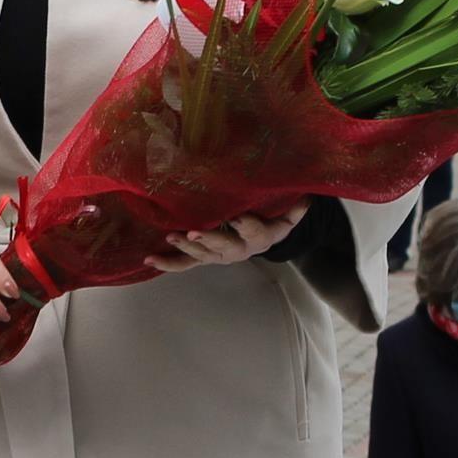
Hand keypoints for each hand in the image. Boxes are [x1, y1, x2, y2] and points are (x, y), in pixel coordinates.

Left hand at [147, 202, 305, 272]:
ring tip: (170, 237)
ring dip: (184, 248)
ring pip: (201, 255)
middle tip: (193, 234)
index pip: (254, 231)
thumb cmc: (272, 220)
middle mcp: (236, 250)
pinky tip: (149, 260)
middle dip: (208, 240)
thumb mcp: (287, 215)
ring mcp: (217, 256)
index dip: (246, 225)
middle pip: (223, 247)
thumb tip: (308, 194)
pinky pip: (184, 263)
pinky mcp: (202, 257)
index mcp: (259, 238)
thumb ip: (296, 207)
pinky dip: (167, 262)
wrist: (261, 238)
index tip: (237, 217)